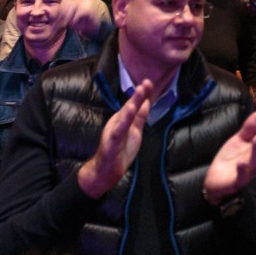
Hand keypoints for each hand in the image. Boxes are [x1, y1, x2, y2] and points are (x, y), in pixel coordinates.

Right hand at [77, 82, 151, 198]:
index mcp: (124, 120)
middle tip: (146, 83)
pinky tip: (128, 113)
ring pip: (123, 118)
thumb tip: (147, 102)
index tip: (149, 83)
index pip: (134, 105)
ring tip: (138, 95)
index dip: (142, 95)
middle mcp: (118, 123)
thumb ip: (139, 117)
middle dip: (137, 96)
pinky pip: (117, 133)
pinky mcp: (111, 143)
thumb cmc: (120, 151)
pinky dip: (123, 123)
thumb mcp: (135, 131)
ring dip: (130, 106)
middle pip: (129, 108)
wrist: (106, 171)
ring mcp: (113, 132)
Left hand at [203, 109, 255, 203]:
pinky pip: (241, 177)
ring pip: (255, 161)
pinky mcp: (238, 182)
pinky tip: (241, 162)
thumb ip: (248, 129)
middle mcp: (255, 160)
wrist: (216, 180)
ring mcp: (248, 172)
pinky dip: (242, 170)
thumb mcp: (238, 140)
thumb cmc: (231, 158)